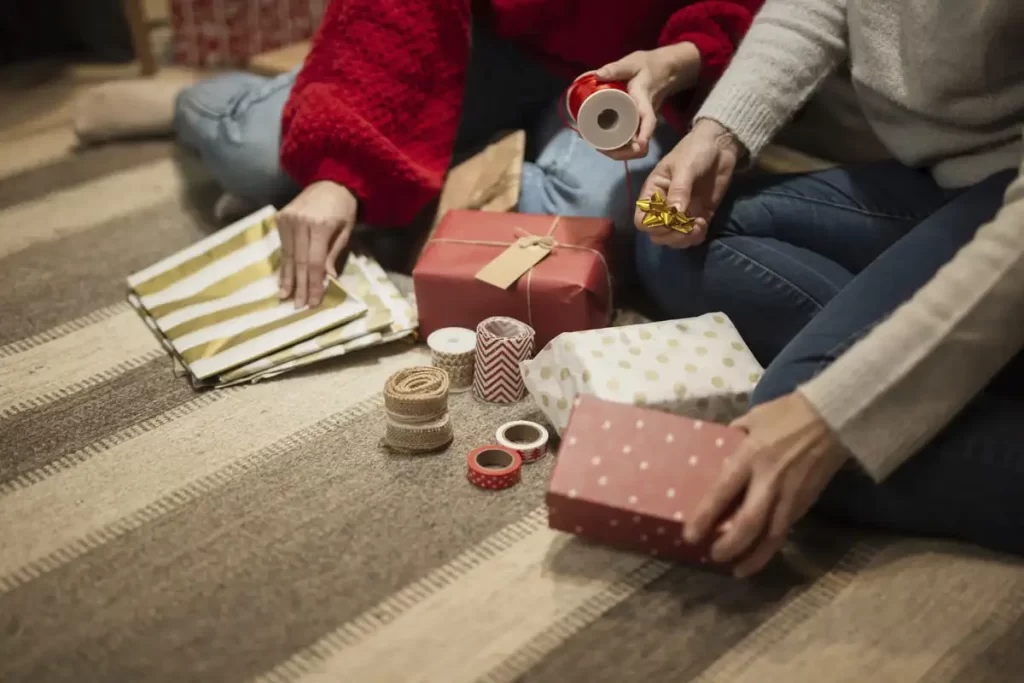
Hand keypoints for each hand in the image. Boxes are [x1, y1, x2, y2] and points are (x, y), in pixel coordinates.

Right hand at [277, 180, 357, 307]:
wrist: (331, 181)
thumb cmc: (344, 208)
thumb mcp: (346, 231)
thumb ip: (333, 254)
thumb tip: (326, 278)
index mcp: (320, 226)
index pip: (314, 262)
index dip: (313, 283)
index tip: (313, 301)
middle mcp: (300, 222)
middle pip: (299, 261)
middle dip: (299, 286)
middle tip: (298, 306)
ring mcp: (287, 219)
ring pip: (287, 255)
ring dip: (287, 278)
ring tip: (285, 297)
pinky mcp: (280, 218)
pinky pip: (282, 246)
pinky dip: (283, 264)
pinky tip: (282, 279)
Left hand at [593, 42, 701, 160]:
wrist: (665, 71)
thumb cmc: (648, 66)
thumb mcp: (632, 63)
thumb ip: (615, 69)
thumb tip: (597, 75)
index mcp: (644, 102)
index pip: (649, 120)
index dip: (645, 133)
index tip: (640, 144)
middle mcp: (644, 119)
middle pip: (639, 146)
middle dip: (620, 152)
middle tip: (597, 145)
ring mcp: (641, 125)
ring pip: (634, 148)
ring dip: (617, 153)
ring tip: (596, 145)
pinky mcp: (637, 126)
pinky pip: (630, 143)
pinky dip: (617, 148)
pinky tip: (601, 142)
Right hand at [634, 118, 741, 247]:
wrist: (719, 146)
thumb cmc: (695, 151)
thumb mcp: (685, 167)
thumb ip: (679, 190)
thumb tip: (675, 213)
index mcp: (653, 193)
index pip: (642, 220)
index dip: (653, 226)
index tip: (669, 219)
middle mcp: (664, 208)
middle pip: (657, 235)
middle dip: (671, 235)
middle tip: (686, 226)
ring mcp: (682, 214)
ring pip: (674, 239)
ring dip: (684, 238)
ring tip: (698, 226)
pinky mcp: (699, 217)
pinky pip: (693, 237)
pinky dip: (697, 236)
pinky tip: (704, 224)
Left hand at [684, 392, 847, 577]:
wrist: (836, 418)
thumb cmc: (790, 413)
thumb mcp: (754, 417)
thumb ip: (735, 435)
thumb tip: (718, 448)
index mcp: (751, 455)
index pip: (723, 491)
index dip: (705, 516)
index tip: (690, 535)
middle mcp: (770, 480)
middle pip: (748, 522)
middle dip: (730, 545)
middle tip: (713, 556)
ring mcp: (791, 494)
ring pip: (772, 535)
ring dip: (754, 556)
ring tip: (736, 569)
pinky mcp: (806, 502)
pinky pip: (786, 529)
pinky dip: (772, 546)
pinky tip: (760, 554)